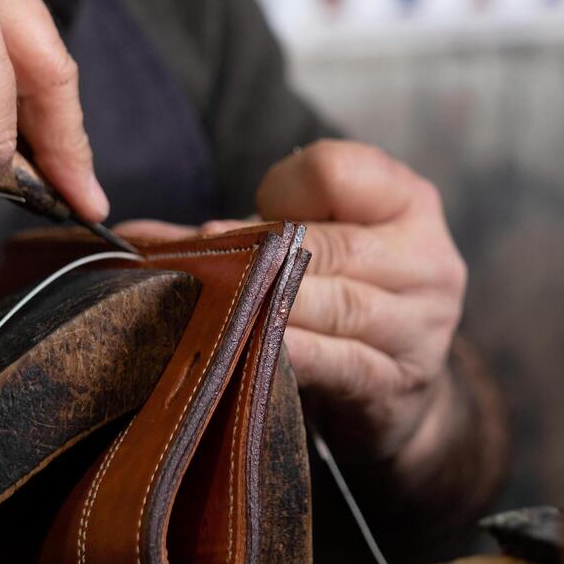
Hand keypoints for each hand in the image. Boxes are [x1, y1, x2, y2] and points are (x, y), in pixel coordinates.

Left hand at [119, 140, 466, 468]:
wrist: (395, 394)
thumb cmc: (340, 299)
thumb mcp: (308, 248)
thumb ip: (238, 232)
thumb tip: (135, 235)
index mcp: (408, 202)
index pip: (336, 169)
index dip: (282, 190)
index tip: (259, 217)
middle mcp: (428, 258)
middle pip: (326, 243)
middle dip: (255, 256)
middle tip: (196, 266)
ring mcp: (420, 325)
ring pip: (329, 303)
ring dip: (261, 306)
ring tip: (211, 307)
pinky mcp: (397, 382)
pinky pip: (335, 361)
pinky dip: (289, 353)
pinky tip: (248, 350)